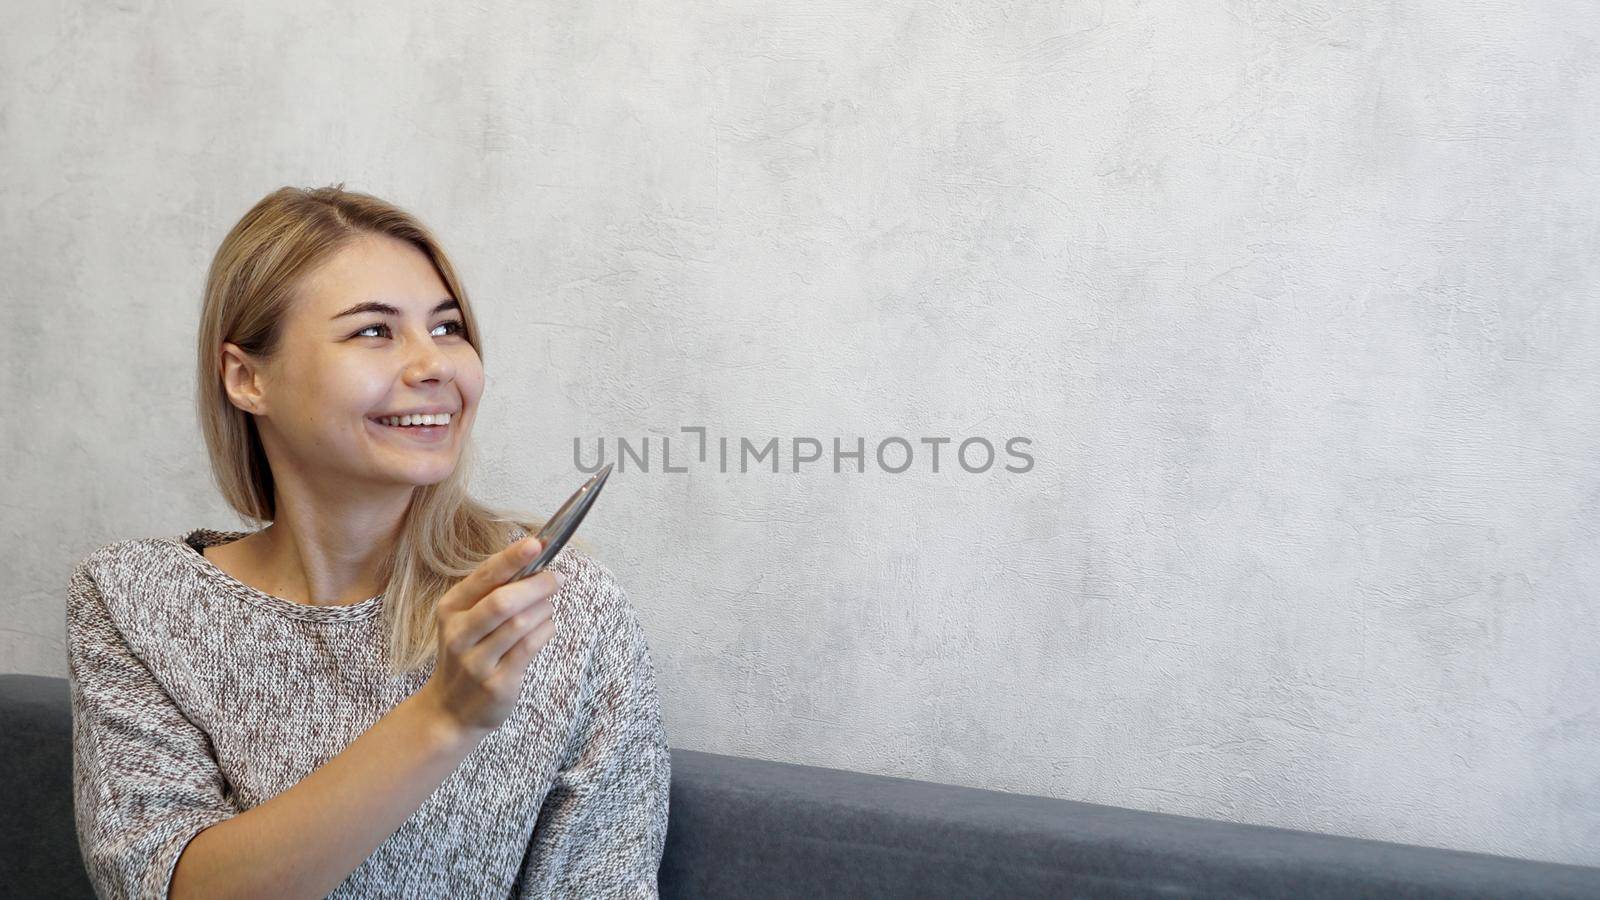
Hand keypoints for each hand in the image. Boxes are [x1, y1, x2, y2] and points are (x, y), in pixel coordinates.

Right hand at [415, 536, 563, 737]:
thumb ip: (494, 591)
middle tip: (557, 578)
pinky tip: (546, 626)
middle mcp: (458, 635)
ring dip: (544, 609)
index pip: (484, 576)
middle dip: (536, 585)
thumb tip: (535, 557)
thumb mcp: (467, 620)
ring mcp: (476, 662)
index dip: (512, 558)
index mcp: (450, 609)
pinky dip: (546, 631)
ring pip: (521, 624)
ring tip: (547, 607)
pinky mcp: (497, 684)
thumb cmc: (468, 653)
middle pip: (503, 601)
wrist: (451, 710)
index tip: (536, 543)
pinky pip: (530, 648)